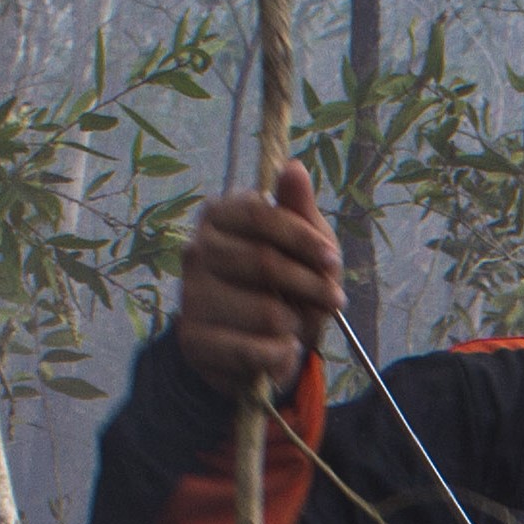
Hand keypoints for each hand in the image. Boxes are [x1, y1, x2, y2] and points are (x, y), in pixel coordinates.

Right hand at [173, 158, 342, 397]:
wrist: (259, 351)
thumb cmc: (286, 289)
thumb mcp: (304, 249)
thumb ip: (299, 211)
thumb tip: (294, 168)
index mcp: (220, 217)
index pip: (260, 214)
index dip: (304, 239)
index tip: (333, 262)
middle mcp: (197, 251)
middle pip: (263, 262)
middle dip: (310, 286)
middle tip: (332, 300)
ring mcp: (190, 295)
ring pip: (265, 312)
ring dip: (295, 325)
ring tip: (293, 327)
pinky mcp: (193, 340)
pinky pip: (253, 350)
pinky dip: (280, 355)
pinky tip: (279, 351)